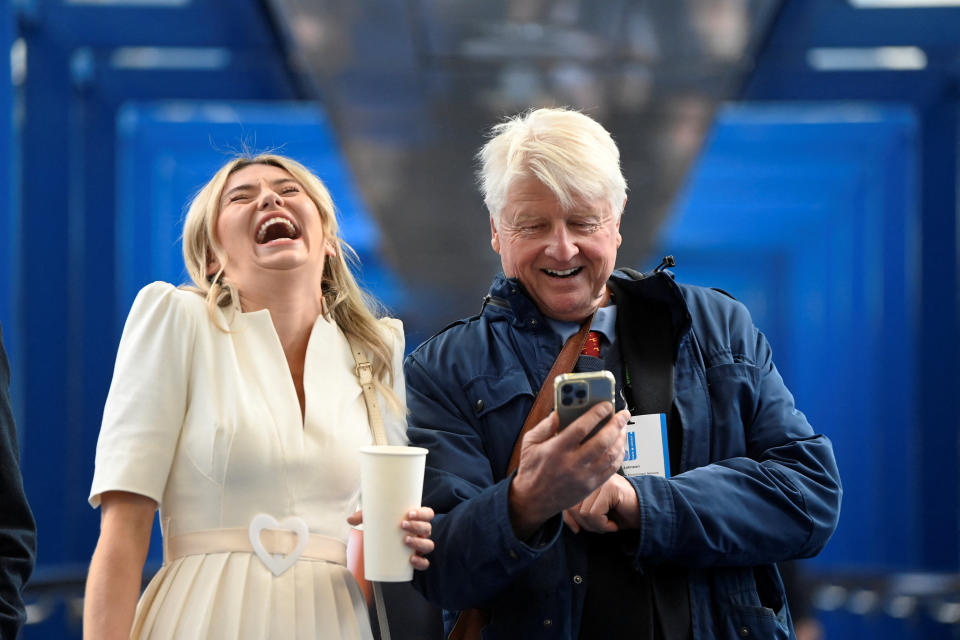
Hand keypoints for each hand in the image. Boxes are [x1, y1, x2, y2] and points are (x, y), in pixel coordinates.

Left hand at [347, 507, 435, 569]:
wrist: (385, 544)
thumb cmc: (385, 527)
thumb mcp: (375, 520)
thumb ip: (363, 517)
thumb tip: (349, 519)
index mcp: (417, 520)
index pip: (427, 514)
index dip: (422, 513)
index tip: (409, 513)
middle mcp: (422, 533)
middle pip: (427, 528)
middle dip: (417, 526)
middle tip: (402, 525)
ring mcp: (420, 546)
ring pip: (428, 545)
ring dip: (418, 542)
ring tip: (405, 540)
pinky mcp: (416, 559)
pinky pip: (424, 563)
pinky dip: (421, 562)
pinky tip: (412, 560)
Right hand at [508, 403, 629, 538]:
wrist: (533, 501)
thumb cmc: (531, 469)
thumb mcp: (529, 443)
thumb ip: (544, 426)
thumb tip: (560, 412)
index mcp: (556, 449)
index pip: (582, 428)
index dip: (597, 414)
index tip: (606, 405)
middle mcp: (572, 463)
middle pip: (602, 441)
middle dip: (616, 425)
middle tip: (622, 415)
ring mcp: (583, 477)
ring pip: (610, 455)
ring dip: (620, 439)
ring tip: (623, 428)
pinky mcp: (590, 486)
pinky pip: (611, 470)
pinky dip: (619, 456)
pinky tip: (620, 446)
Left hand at [563, 473, 640, 533]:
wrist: (648, 514)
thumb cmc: (623, 513)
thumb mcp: (596, 514)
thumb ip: (580, 513)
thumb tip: (571, 525)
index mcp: (586, 480)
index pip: (565, 499)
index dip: (569, 518)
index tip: (577, 528)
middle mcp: (592, 477)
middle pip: (572, 508)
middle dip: (586, 524)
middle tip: (602, 525)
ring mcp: (601, 481)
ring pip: (583, 513)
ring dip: (597, 526)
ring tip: (610, 522)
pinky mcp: (610, 488)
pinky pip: (594, 514)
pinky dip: (604, 525)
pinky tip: (615, 523)